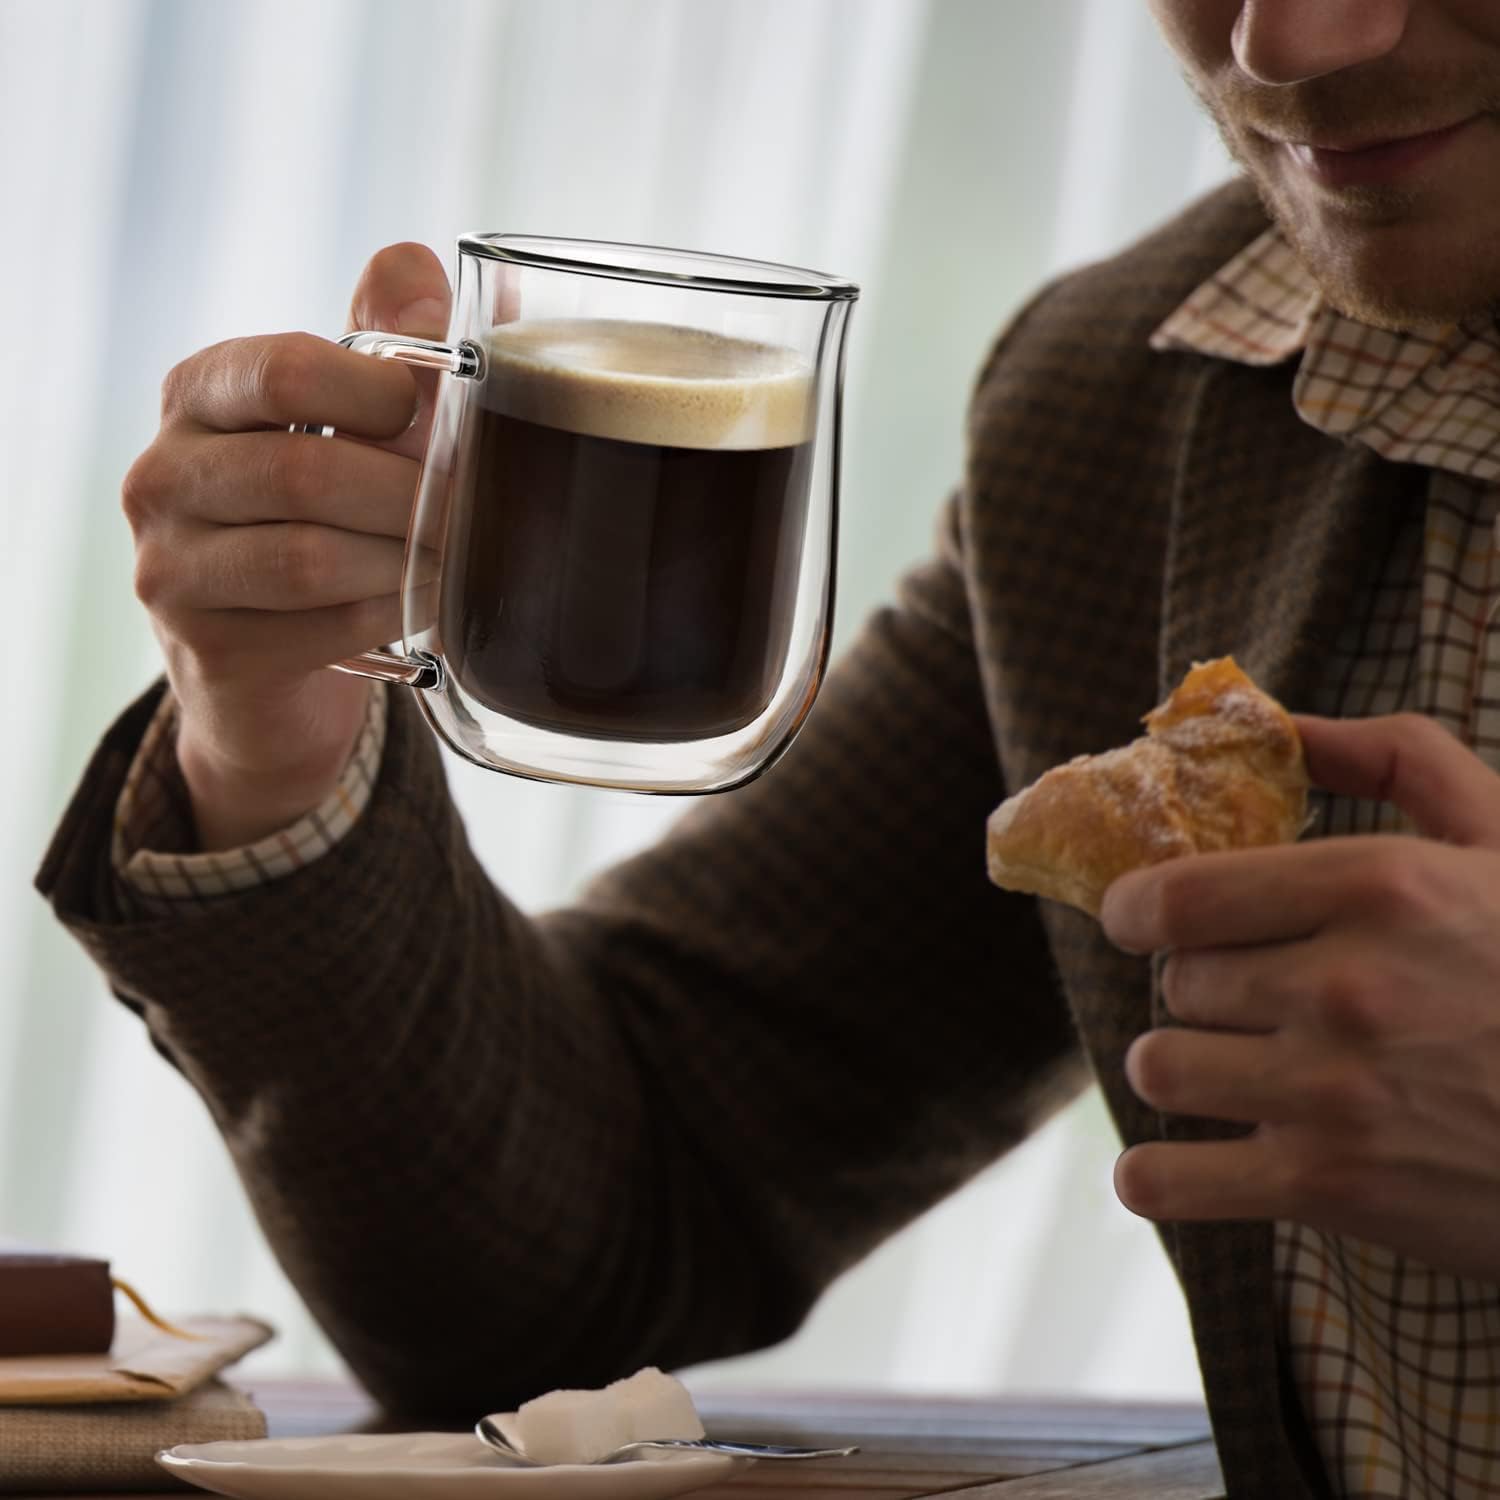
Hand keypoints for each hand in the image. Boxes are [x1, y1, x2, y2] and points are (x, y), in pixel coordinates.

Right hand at [122, 244, 450, 848]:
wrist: (271, 663)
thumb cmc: (323, 515)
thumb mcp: (351, 417)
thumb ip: (388, 341)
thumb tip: (427, 269)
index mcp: (201, 392)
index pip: (286, 369)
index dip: (383, 392)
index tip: (438, 415)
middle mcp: (163, 473)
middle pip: (304, 473)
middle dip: (409, 495)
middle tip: (474, 507)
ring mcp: (171, 565)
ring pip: (311, 558)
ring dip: (405, 559)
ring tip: (456, 556)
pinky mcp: (206, 645)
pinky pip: (322, 626)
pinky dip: (391, 613)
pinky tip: (425, 604)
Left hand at [1100, 712, 1499, 1279]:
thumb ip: (1396, 758)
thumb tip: (1280, 722)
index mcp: (1382, 888)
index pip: (1176, 895)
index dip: (1133, 908)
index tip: (1136, 918)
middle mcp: (1346, 988)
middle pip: (1177, 982)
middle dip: (1200, 988)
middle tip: (1246, 1001)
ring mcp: (1334, 1095)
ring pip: (1160, 1068)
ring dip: (1182, 1068)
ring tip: (1231, 1072)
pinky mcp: (1334, 1191)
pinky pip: (1167, 1182)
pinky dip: (1156, 1177)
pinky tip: (1186, 1163)